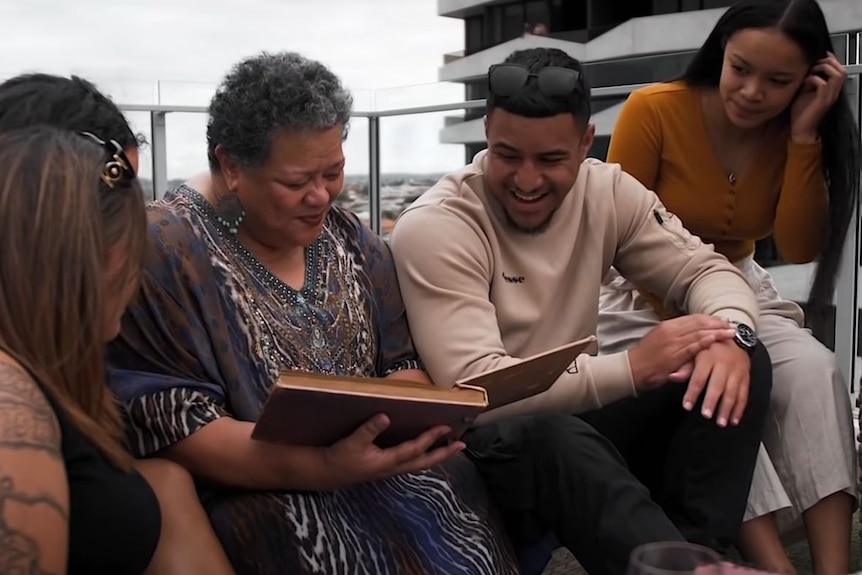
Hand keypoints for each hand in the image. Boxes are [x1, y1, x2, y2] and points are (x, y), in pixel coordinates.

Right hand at [322, 414, 463, 487]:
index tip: (445, 427)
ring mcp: (392, 469)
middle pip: (424, 462)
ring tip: (451, 446)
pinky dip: (425, 456)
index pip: (414, 450)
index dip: (430, 439)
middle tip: (461, 445)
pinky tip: (428, 449)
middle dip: (444, 453)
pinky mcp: (389, 467)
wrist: (329, 473)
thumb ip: (369, 430)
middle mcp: (394, 468)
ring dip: (436, 455)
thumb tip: (385, 416)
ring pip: (420, 464)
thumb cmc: (341, 458)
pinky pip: (413, 462)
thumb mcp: (353, 442)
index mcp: (387, 461)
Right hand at [628, 314, 735, 389]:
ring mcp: (673, 342)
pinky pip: (694, 346)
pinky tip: (716, 340)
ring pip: (699, 333)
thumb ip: (672, 336)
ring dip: (717, 331)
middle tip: (731, 323)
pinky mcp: (675, 355)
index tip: (720, 320)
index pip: (692, 318)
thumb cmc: (644, 357)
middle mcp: (671, 331)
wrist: (632, 369)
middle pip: (699, 323)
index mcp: (667, 326)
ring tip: (731, 332)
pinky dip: (706, 342)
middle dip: (716, 323)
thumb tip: (686, 334)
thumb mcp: (657, 339)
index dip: (708, 319)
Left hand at [682, 339, 750, 426]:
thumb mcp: (696, 352)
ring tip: (721, 423)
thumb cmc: (709, 348)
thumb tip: (672, 377)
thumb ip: (685, 367)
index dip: (692, 392)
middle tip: (706, 415)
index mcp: (707, 358)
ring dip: (727, 409)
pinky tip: (734, 420)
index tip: (687, 406)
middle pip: (717, 385)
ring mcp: (736, 372)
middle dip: (712, 401)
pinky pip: (744, 394)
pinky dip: (740, 408)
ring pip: (732, 392)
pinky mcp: (746, 377)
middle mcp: (723, 365)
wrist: (735, 338)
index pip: (699, 377)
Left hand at [790, 52, 846, 141]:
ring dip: (824, 68)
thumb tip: (805, 69)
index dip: (832, 60)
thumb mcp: (805, 92)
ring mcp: (829, 97)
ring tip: (812, 70)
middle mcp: (834, 92)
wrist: (801, 130)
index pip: (840, 70)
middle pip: (842, 70)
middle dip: (829, 62)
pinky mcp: (822, 101)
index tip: (821, 55)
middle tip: (815, 63)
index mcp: (831, 90)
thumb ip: (808, 81)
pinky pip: (823, 84)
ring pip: (837, 75)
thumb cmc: (801, 113)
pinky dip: (814, 79)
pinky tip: (806, 81)